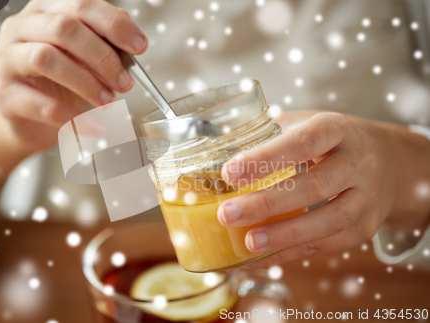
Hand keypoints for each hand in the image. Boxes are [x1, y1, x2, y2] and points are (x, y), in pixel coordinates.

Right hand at [0, 0, 146, 149]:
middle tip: (125, 83)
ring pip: (46, 59)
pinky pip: (42, 105)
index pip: (81, 5)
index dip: (114, 25)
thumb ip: (105, 45)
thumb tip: (132, 47)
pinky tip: (96, 127)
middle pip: (64, 29)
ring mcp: (7, 60)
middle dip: (102, 56)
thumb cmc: (61, 82)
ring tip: (109, 101)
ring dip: (86, 82)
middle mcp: (20, 28)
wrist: (30, 119)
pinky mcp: (5, 95)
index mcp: (45, 11)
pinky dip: (74, 117)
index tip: (140, 47)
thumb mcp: (85, 58)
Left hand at [217, 111, 429, 266]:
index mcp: (336, 129)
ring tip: (247, 243)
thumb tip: (211, 151)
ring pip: (328, 221)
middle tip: (227, 214)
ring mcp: (366, 198)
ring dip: (284, 235)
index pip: (303, 142)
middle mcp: (357, 162)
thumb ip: (266, 136)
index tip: (229, 172)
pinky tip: (259, 259)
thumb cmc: (327, 143)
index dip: (266, 158)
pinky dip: (290, 254)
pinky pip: (327, 246)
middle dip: (267, 203)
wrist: (384, 161)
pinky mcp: (364, 228)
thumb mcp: (303, 125)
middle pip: (315, 186)